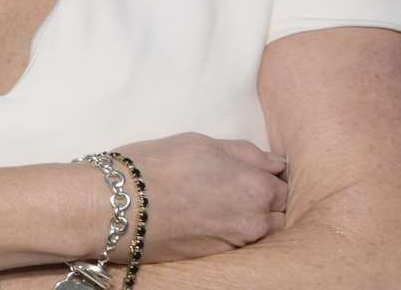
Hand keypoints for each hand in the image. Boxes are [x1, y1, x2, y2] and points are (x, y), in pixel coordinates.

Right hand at [111, 133, 288, 262]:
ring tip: (223, 206)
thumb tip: (273, 163)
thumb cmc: (155, 166)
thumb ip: (245, 153)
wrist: (117, 206)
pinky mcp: (218, 258)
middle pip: (280, 212)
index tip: (252, 172)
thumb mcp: (201, 142)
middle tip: (238, 189)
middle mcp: (255, 219)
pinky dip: (232, 233)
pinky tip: (208, 220)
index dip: (268, 176)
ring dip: (253, 220)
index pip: (284, 183)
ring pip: (263, 232)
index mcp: (257, 186)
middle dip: (267, 201)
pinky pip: (239, 244)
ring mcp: (238, 243)